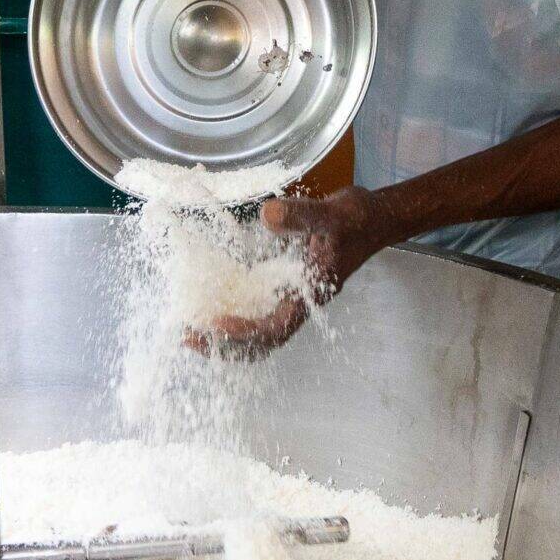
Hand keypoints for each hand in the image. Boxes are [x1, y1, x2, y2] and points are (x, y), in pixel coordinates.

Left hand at [186, 187, 392, 357]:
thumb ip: (302, 215)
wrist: (372, 220)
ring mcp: (290, 297)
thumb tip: (267, 215)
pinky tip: (210, 301)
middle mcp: (298, 302)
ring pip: (255, 331)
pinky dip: (231, 313)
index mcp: (310, 295)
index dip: (245, 332)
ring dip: (224, 336)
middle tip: (186, 335)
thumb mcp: (332, 213)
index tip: (215, 324)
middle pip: (261, 342)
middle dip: (224, 345)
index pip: (275, 328)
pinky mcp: (282, 285)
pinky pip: (255, 309)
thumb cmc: (357, 220)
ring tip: (190, 327)